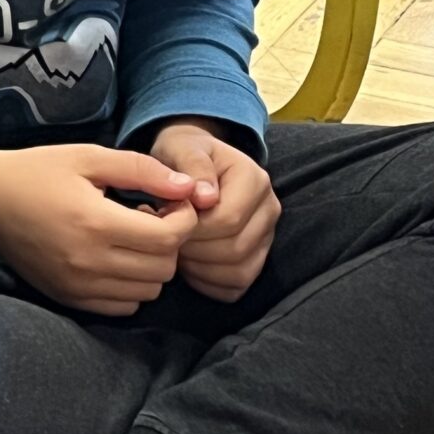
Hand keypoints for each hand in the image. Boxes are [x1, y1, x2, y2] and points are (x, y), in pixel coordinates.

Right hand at [0, 145, 201, 315]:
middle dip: (171, 241)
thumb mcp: (88, 157)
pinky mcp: (69, 297)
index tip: (172, 201)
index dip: (184, 217)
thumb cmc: (36, 173)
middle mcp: (89, 261)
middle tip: (152, 216)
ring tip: (133, 237)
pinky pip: (123, 307)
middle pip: (165, 267)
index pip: (169, 237)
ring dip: (153, 265)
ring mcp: (78, 285)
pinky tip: (117, 259)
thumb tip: (188, 186)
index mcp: (96, 222)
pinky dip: (131, 286)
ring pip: (148, 291)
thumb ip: (142, 170)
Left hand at [149, 120, 279, 302]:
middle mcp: (269, 209)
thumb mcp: (181, 148)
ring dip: (199, 269)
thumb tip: (205, 197)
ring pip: (238, 272)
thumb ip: (192, 165)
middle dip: (193, 249)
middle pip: (234, 249)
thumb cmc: (184, 154)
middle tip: (166, 237)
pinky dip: (208, 283)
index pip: (228, 220)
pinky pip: (237, 285)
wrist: (194, 164)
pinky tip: (188, 265)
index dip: (191, 228)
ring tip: (176, 248)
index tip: (164, 218)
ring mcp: (267, 236)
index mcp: (254, 179)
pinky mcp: (257, 258)